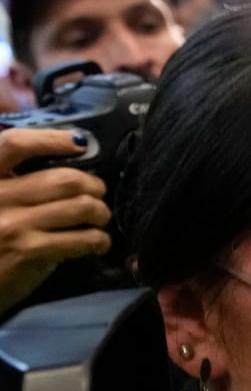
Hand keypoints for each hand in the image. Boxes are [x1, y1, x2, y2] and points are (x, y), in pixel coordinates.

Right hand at [0, 129, 109, 315]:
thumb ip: (15, 186)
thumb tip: (67, 176)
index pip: (15, 143)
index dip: (51, 139)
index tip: (78, 143)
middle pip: (63, 178)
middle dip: (93, 185)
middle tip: (98, 195)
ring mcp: (11, 223)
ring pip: (79, 206)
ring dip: (100, 212)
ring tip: (99, 219)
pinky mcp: (27, 251)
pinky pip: (80, 239)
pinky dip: (98, 240)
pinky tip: (97, 244)